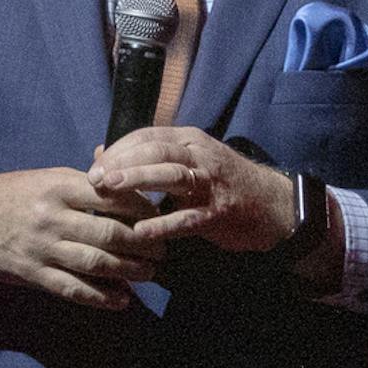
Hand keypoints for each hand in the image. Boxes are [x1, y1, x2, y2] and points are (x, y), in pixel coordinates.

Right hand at [0, 168, 163, 309]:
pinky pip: (73, 289)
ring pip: (96, 263)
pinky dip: (101, 297)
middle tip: (163, 250)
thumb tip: (125, 177)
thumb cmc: (12, 195)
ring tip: (150, 273)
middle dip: (144, 245)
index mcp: (59, 186)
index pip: (113, 197)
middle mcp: (52, 216)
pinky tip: (122, 300)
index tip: (162, 217)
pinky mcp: (32, 273)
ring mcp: (41, 247)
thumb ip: (84, 183)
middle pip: (111, 233)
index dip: (144, 210)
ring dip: (130, 271)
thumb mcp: (45, 178)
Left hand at [88, 126, 302, 252]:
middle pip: (156, 151)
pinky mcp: (219, 212)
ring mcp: (211, 183)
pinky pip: (187, 217)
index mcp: (190, 140)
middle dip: (122, 162)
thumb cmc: (224, 184)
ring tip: (111, 190)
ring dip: (138, 181)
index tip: (95, 164)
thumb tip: (100, 152)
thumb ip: (148, 156)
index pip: (147, 135)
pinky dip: (163, 224)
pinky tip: (141, 232)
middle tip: (95, 178)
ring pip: (171, 175)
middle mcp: (200, 156)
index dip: (119, 148)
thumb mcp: (189, 160)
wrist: (273, 205)